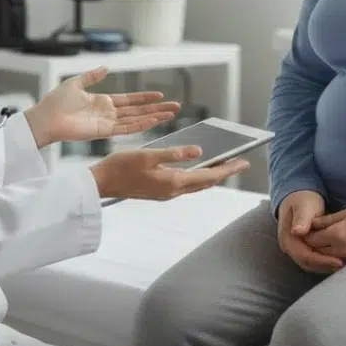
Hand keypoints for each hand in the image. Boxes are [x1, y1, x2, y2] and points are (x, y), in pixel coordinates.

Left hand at [24, 67, 178, 146]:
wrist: (46, 118)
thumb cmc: (56, 102)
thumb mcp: (76, 83)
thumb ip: (92, 76)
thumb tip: (106, 67)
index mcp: (102, 102)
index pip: (129, 100)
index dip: (144, 97)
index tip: (160, 95)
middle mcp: (108, 114)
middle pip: (138, 110)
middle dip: (156, 108)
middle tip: (174, 107)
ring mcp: (108, 124)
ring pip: (137, 120)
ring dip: (154, 116)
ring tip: (171, 114)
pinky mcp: (105, 132)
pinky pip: (127, 128)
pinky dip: (142, 124)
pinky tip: (154, 120)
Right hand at [90, 145, 248, 200]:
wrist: (102, 183)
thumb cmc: (122, 166)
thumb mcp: (149, 155)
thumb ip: (175, 154)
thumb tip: (199, 152)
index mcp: (172, 182)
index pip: (208, 177)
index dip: (227, 170)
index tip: (243, 163)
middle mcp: (172, 191)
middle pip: (206, 183)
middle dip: (224, 173)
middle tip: (240, 163)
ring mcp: (166, 193)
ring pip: (196, 185)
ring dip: (212, 176)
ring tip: (225, 165)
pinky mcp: (160, 191)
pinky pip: (186, 185)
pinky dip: (198, 177)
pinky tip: (200, 169)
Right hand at [277, 191, 342, 273]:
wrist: (299, 199)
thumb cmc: (303, 201)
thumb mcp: (303, 206)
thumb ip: (301, 218)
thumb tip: (297, 232)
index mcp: (287, 238)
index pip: (304, 256)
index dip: (321, 260)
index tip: (338, 261)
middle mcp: (289, 247)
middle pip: (307, 263)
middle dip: (325, 266)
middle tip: (343, 265)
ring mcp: (295, 250)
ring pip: (310, 265)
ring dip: (325, 266)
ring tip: (342, 264)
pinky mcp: (303, 250)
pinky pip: (313, 261)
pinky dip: (324, 263)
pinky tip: (336, 261)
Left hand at [305, 202, 345, 261]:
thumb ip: (328, 220)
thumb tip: (311, 224)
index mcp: (337, 234)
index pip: (313, 240)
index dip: (305, 235)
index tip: (302, 230)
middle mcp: (341, 248)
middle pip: (317, 251)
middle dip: (310, 245)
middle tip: (306, 237)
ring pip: (326, 257)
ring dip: (320, 251)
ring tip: (317, 241)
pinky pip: (337, 259)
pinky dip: (330, 255)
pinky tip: (330, 248)